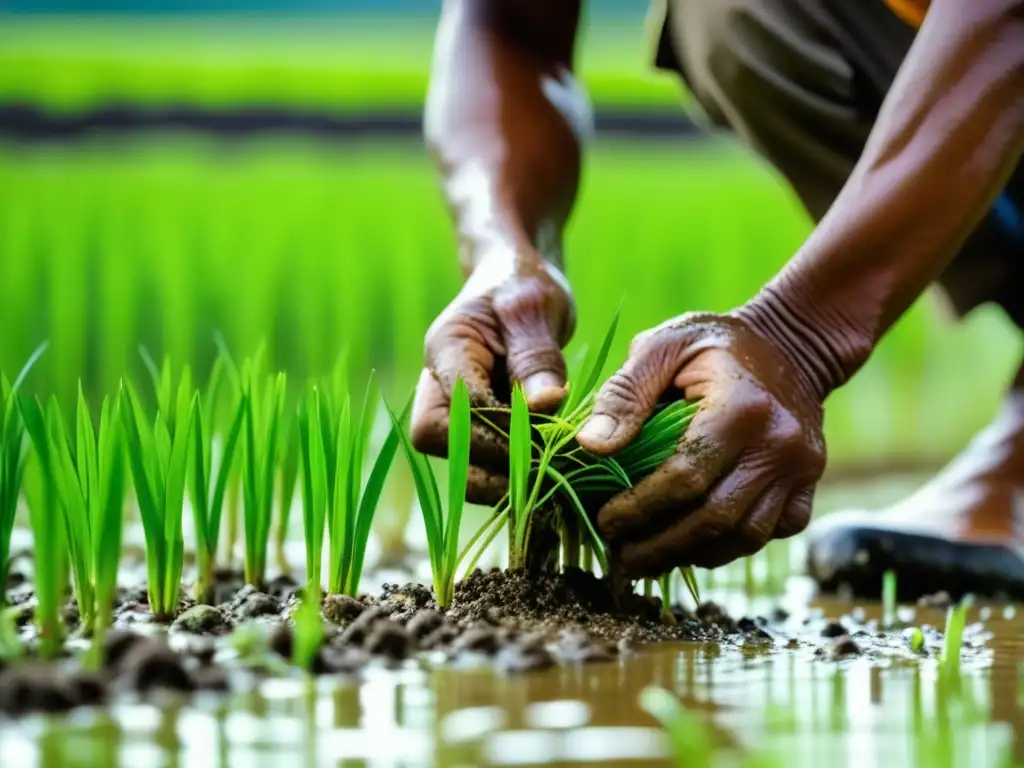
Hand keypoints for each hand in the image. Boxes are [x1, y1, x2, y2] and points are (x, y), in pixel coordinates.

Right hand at [410, 252, 575, 503]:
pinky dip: (510, 471)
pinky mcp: (470, 422)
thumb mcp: (536, 308)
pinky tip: (550, 471)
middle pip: (439, 440)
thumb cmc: (525, 284)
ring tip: (553, 477)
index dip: (499, 430)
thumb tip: (546, 404)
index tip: (549, 440)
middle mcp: (436, 380)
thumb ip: (537, 355)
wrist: (517, 281)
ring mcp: (448, 405)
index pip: (458, 405)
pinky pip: (479, 459)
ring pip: (456, 458)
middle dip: (489, 462)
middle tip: (548, 472)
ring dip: (499, 475)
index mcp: (446, 347)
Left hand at [576, 311, 826, 575]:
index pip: (685, 478)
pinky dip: (734, 545)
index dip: (639, 509)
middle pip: (715, 518)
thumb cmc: (711, 343)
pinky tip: (696, 544)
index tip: (605, 522)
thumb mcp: (661, 347)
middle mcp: (779, 443)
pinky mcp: (811, 481)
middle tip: (622, 557)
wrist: (789, 342)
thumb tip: (589, 446)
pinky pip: (775, 531)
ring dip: (694, 555)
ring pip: (747, 536)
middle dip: (662, 546)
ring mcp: (802, 467)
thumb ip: (624, 394)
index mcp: (740, 407)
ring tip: (651, 558)